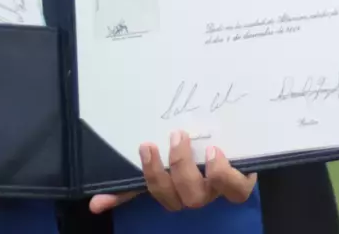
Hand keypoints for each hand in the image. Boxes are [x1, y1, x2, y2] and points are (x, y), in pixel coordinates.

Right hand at [87, 131, 256, 214]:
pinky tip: (216, 151)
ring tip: (187, 139)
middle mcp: (198, 193)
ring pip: (203, 194)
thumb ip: (132, 178)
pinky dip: (224, 173)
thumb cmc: (197, 153)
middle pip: (181, 198)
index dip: (139, 184)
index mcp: (177, 190)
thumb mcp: (167, 159)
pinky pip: (236, 188)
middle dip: (170, 170)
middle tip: (171, 136)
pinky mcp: (243, 180)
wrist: (240, 139)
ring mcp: (220, 189)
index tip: (135, 156)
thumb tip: (95, 203)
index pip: (156, 194)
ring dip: (191, 170)